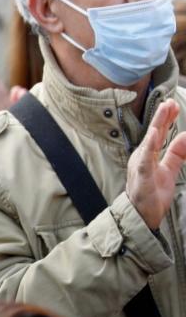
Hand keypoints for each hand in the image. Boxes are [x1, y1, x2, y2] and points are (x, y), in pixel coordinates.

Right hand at [126, 100, 185, 229]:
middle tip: (169, 101)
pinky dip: (149, 146)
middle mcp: (142, 157)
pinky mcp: (142, 176)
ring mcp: (140, 165)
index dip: (167, 119)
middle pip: (154, 133)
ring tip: (164, 111)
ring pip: (149, 142)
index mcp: (149, 155)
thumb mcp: (169, 170)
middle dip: (162, 116)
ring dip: (157, 126)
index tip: (173, 104)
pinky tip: (155, 135)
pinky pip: (146, 159)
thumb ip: (176, 153)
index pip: (159, 133)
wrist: (141, 215)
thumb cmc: (152, 193)